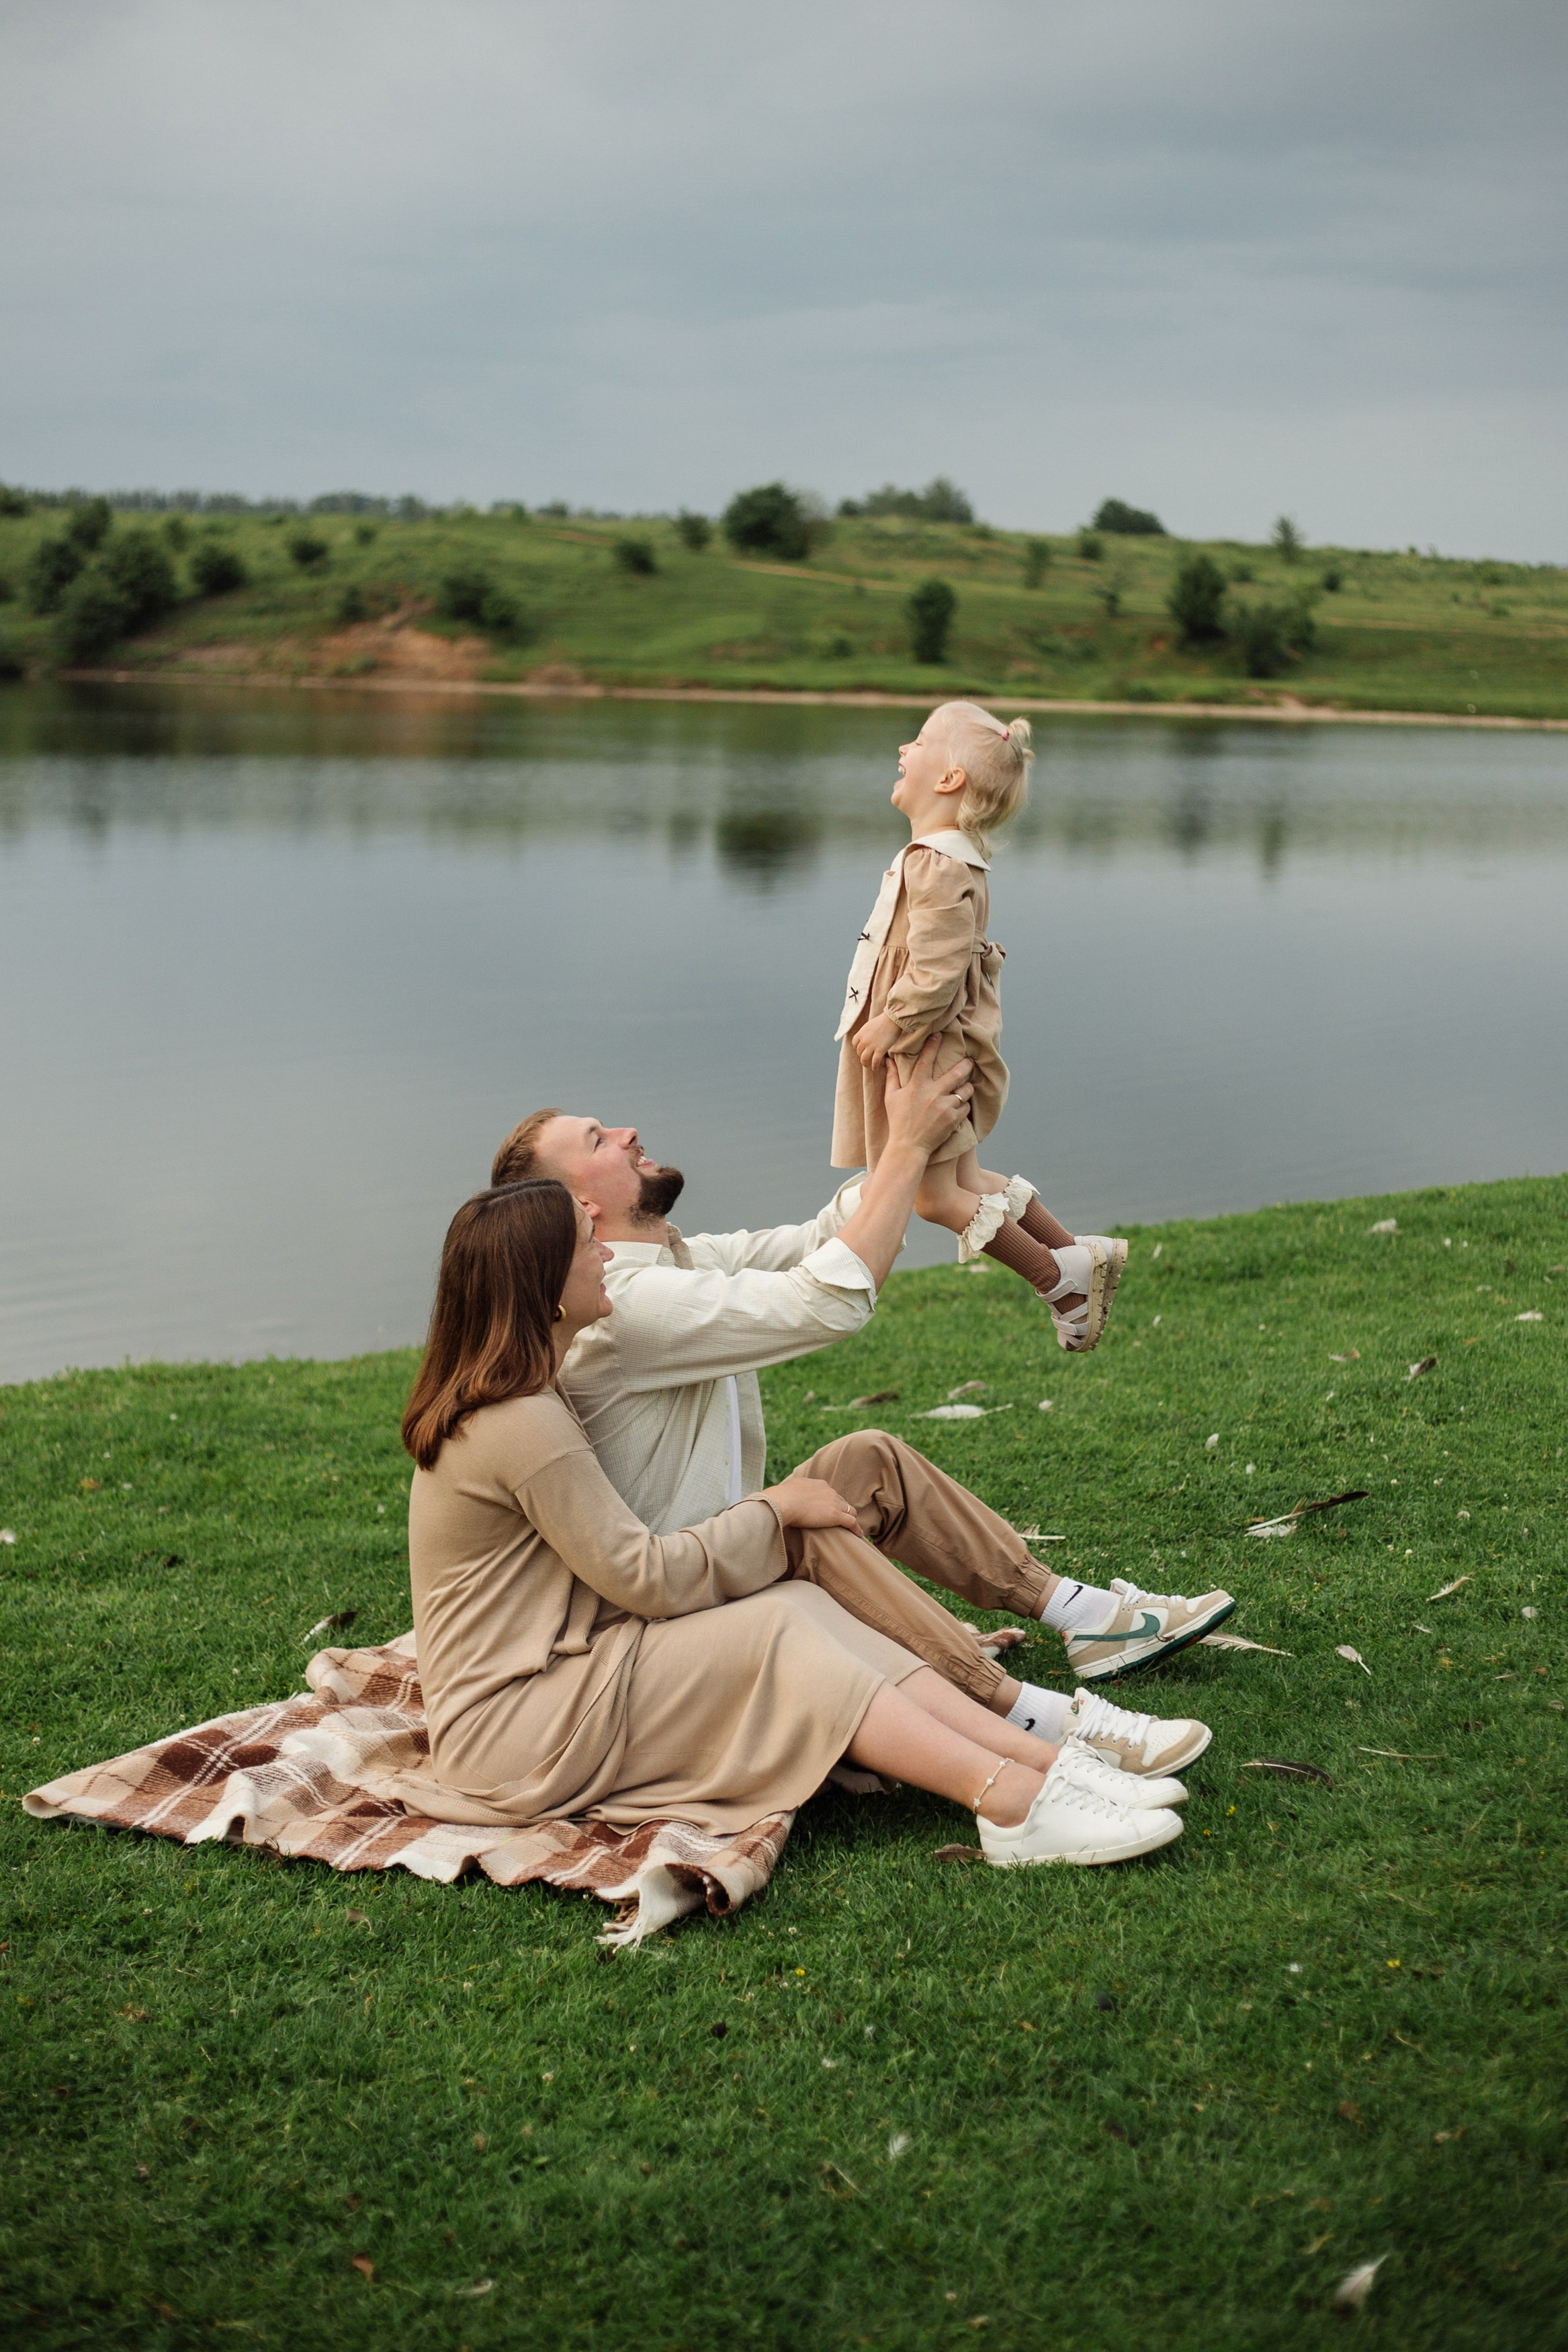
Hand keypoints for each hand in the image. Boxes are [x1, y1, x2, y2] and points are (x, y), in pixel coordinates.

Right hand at [761, 1476, 863, 1533]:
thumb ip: (790, 1493)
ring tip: (853, 1529)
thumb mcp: (786, 1490)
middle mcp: (828, 1491)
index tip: (830, 1510)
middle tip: (843, 1520)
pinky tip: (859, 1535)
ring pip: (850, 1510)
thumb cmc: (779, 1498)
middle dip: (843, 1509)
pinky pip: (852, 1522)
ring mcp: (833, 1502)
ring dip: (851, 1518)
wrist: (782, 1502)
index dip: (831, 1502)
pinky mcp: (836, 1515)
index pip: (830, 1493)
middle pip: (842, 1501)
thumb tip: (781, 1498)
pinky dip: (856, 1528)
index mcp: (818, 1484)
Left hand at [852, 1012, 903, 1072]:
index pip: (854, 1044)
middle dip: (862, 1056)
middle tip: (867, 1059)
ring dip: (866, 1064)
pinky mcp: (880, 1050)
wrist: (892, 1019)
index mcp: (861, 1033)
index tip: (862, 1050)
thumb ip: (867, 1033)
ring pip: (864, 1059)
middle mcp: (864, 1040)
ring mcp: (871, 1046)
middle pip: (859, 1052)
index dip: (858, 1048)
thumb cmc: (884, 1020)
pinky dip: (874, 1066)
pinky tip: (875, 1068)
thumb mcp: (870, 1025)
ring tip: (869, 1066)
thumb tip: (869, 1038)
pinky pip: (875, 1061)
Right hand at [882, 1033, 973, 1155]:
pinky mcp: (953, 1119)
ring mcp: (944, 1107)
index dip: (932, 1045)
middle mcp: (933, 1094)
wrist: (908, 1146)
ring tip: (966, 1086)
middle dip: (966, 1065)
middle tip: (970, 1061)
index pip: (926, 1060)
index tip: (939, 1035)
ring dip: (967, 1087)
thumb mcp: (891, 1097)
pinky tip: (960, 1106)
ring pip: (965, 1090)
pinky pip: (965, 1107)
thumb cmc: (898, 1121)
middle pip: (956, 1073)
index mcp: (917, 1086)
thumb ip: (892, 1077)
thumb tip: (888, 1060)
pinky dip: (964, 1105)